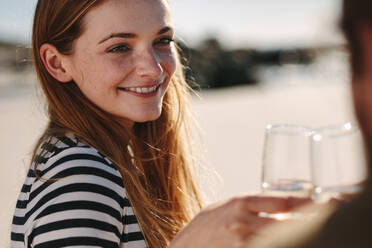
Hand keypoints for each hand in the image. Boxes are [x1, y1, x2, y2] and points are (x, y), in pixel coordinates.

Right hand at [169, 195, 310, 247]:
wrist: (188, 244)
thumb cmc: (209, 222)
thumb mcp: (229, 205)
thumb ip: (253, 205)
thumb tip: (281, 205)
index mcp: (240, 202)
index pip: (279, 201)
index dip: (304, 203)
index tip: (323, 203)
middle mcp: (242, 220)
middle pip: (284, 221)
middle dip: (306, 221)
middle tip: (326, 219)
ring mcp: (241, 240)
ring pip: (278, 238)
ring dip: (296, 236)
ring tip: (310, 233)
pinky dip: (277, 245)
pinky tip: (288, 242)